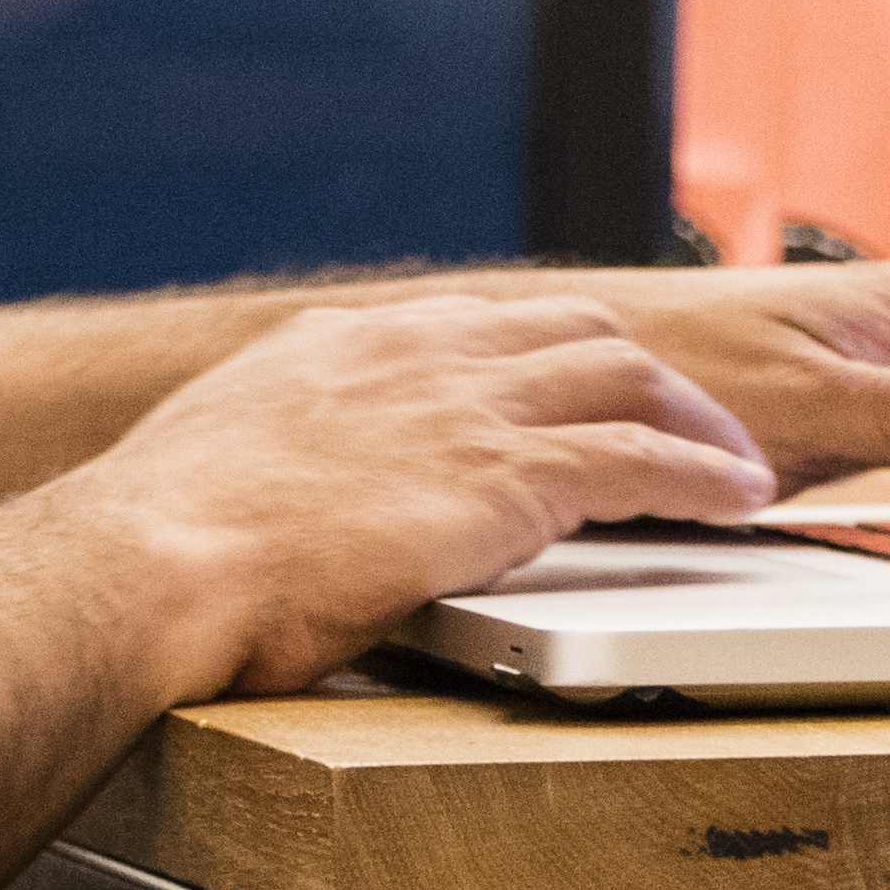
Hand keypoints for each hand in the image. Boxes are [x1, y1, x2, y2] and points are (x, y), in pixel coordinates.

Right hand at [74, 294, 779, 692]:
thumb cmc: (161, 552)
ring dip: (697, 417)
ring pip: (627, 375)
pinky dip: (704, 472)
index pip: (479, 321)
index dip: (548, 351)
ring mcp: (463, 409)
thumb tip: (275, 501)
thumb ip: (279, 461)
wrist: (148, 568)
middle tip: (684, 414)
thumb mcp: (220, 469)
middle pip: (573, 327)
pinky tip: (741, 498)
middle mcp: (416, 355)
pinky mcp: (503, 478)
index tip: (578, 382)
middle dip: (643, 369)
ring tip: (737, 462)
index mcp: (342, 347)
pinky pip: (642, 458)